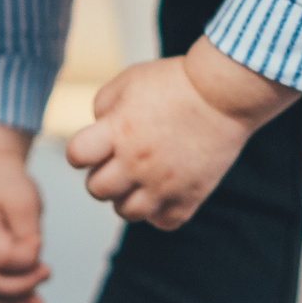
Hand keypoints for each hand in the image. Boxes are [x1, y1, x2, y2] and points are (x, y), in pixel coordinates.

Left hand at [66, 43, 289, 228]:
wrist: (225, 94)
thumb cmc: (176, 82)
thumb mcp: (129, 80)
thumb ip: (102, 107)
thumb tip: (96, 128)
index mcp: (117, 132)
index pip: (76, 156)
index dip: (81, 151)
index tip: (95, 144)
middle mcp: (136, 163)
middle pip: (96, 190)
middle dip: (102, 174)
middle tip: (120, 161)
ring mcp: (163, 184)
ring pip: (126, 212)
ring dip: (126, 196)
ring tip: (140, 178)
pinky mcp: (189, 197)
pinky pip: (163, 222)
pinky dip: (160, 211)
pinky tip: (164, 190)